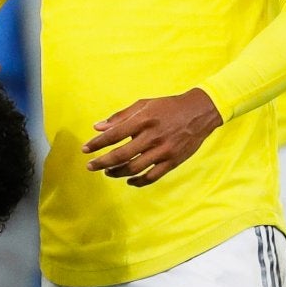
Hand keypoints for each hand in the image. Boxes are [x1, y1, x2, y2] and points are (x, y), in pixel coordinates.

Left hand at [83, 90, 221, 186]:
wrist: (200, 112)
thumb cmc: (168, 107)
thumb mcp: (144, 105)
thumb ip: (120, 117)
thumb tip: (98, 127)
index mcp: (144, 120)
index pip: (114, 135)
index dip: (97, 144)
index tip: (85, 150)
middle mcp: (152, 136)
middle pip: (121, 155)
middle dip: (102, 162)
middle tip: (90, 166)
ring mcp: (164, 150)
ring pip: (134, 168)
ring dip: (117, 173)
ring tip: (107, 172)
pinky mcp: (173, 161)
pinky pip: (152, 177)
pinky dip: (138, 181)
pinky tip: (128, 180)